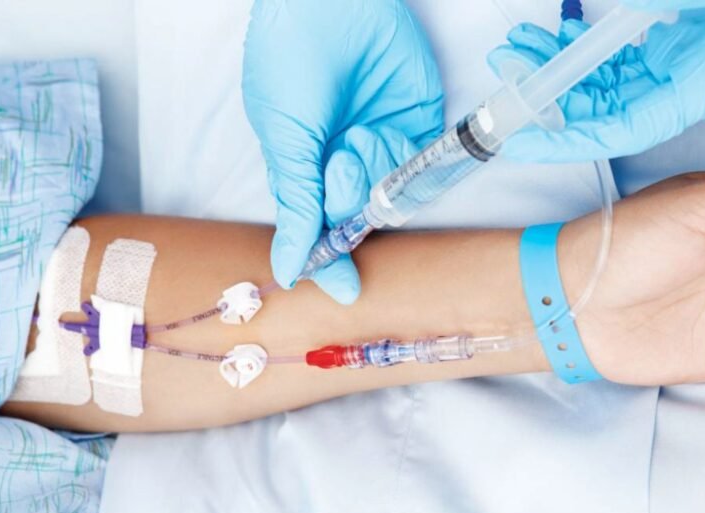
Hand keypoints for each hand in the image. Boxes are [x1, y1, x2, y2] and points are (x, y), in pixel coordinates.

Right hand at [243, 0, 442, 300]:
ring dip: (371, 174)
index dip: (331, 261)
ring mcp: (382, 144)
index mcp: (305, 169)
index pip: (321, 229)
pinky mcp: (417, 124)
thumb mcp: (285, 138)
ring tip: (354, 137)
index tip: (345, 291)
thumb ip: (298, 204)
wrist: (332, 2)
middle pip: (357, 215)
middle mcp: (344, 163)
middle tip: (338, 163)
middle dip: (350, 201)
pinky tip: (377, 130)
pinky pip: (418, 163)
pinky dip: (399, 156)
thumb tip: (289, 270)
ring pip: (387, 192)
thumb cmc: (290, 64)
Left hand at [487, 0, 704, 161]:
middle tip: (510, 73)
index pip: (625, 126)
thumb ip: (659, 3)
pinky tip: (563, 36)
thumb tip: (610, 6)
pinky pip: (628, 57)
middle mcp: (695, 82)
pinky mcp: (686, 42)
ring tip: (523, 48)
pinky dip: (593, 50)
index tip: (525, 137)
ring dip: (568, 67)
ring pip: (615, 80)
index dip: (571, 135)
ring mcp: (689, 62)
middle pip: (612, 105)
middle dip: (558, 94)